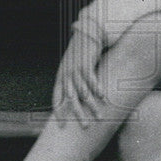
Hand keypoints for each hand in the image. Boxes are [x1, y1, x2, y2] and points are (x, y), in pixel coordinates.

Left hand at [52, 10, 106, 124]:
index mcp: (61, 76)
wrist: (86, 33)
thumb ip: (70, 80)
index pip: (57, 98)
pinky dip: (97, 89)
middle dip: (77, 114)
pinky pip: (92, 79)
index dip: (58, 112)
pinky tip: (104, 98)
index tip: (61, 126)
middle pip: (71, 99)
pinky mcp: (86, 64)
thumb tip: (73, 96)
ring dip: (92, 105)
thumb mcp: (71, 66)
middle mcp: (66, 74)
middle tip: (85, 127)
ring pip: (83, 92)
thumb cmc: (80, 53)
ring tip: (99, 116)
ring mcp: (76, 69)